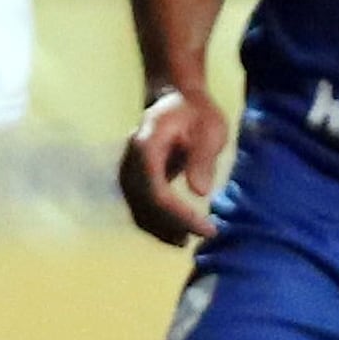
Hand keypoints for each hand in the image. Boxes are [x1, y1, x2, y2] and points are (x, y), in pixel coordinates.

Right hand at [119, 85, 231, 245]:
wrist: (174, 99)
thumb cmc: (196, 112)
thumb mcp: (210, 128)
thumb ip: (203, 158)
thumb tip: (200, 192)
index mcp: (146, 147)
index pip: (157, 191)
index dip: (181, 214)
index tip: (208, 228)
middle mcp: (130, 161)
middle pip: (144, 204)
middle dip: (173, 225)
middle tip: (207, 234)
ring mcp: (128, 170)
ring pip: (138, 209)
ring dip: (162, 229)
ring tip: (190, 239)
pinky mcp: (134, 178)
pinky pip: (140, 206)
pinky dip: (157, 221)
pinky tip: (177, 231)